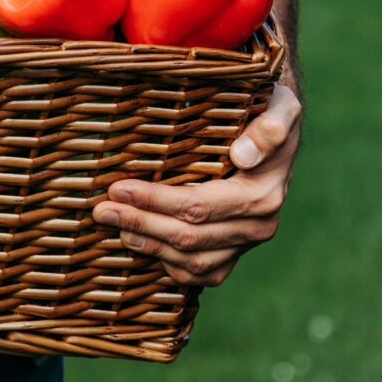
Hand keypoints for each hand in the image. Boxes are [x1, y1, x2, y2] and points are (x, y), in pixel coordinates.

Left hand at [94, 84, 301, 286]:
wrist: (273, 136)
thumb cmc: (268, 112)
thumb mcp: (280, 106)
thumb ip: (271, 127)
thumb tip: (243, 155)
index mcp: (263, 195)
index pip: (199, 206)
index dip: (155, 201)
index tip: (119, 189)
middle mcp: (258, 226)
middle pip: (189, 237)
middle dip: (141, 223)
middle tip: (102, 210)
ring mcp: (245, 245)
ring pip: (190, 262)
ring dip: (149, 246)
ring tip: (115, 227)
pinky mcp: (233, 255)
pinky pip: (199, 275)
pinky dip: (168, 265)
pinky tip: (141, 246)